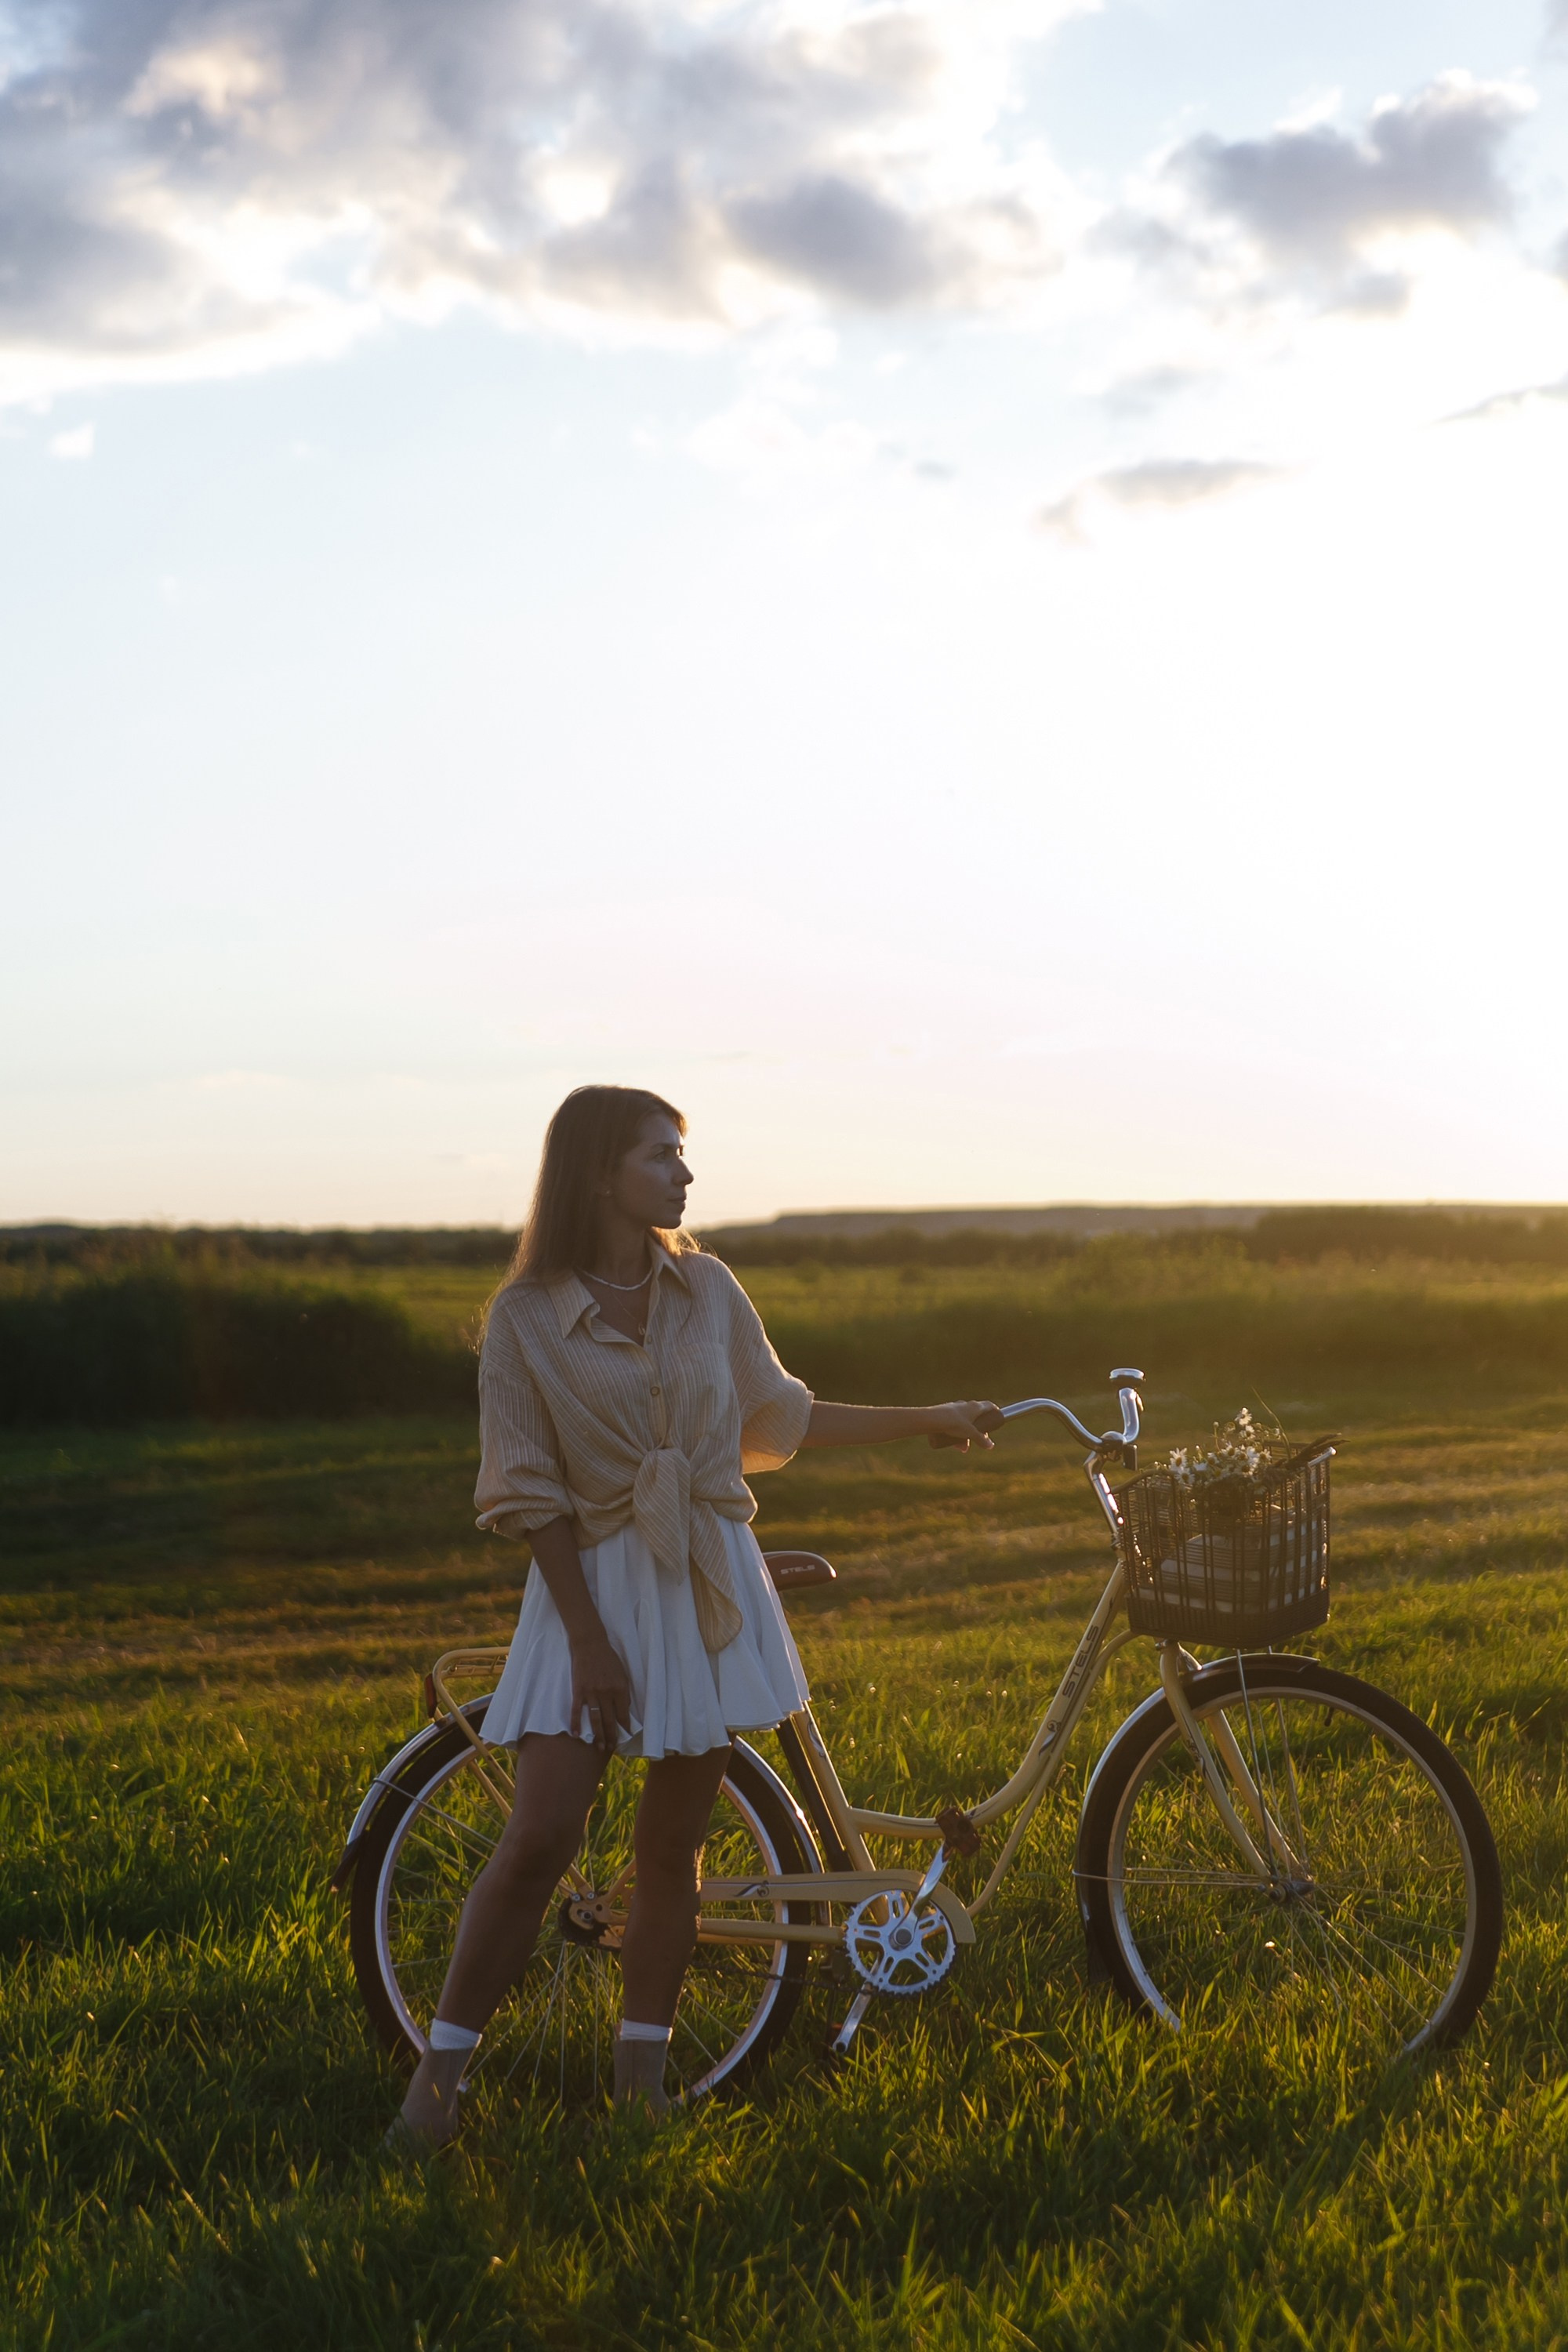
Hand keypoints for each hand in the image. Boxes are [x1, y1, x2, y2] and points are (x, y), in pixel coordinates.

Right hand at [569, 1631, 632, 1750]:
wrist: (590, 1644)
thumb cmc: (608, 1657)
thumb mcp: (622, 1673)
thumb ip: (623, 1691)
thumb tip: (624, 1708)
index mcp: (620, 1688)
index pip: (623, 1713)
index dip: (624, 1726)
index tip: (625, 1736)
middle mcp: (607, 1693)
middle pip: (609, 1720)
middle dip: (611, 1736)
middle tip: (611, 1748)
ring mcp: (592, 1692)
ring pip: (595, 1719)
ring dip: (597, 1735)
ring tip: (599, 1747)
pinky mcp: (578, 1690)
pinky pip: (577, 1710)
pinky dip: (576, 1723)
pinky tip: (576, 1734)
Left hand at [926, 1400, 1003, 1451]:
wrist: (933, 1419)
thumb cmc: (954, 1423)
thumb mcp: (970, 1433)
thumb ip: (980, 1440)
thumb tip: (990, 1446)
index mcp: (975, 1407)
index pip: (989, 1405)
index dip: (994, 1411)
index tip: (996, 1417)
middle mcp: (966, 1405)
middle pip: (976, 1417)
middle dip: (977, 1430)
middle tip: (979, 1439)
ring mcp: (955, 1408)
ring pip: (964, 1422)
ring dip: (965, 1435)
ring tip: (962, 1447)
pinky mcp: (945, 1413)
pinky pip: (954, 1423)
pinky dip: (956, 1433)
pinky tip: (953, 1443)